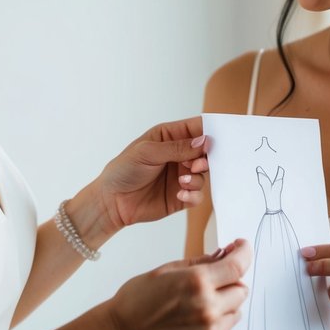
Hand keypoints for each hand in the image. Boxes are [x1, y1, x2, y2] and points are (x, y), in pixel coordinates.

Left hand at [91, 118, 208, 235]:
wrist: (111, 201)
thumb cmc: (123, 170)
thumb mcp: (147, 152)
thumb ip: (176, 148)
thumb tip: (203, 142)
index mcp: (170, 137)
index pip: (196, 128)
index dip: (210, 130)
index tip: (218, 138)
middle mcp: (178, 155)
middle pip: (206, 152)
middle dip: (206, 158)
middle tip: (197, 164)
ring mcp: (181, 176)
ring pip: (204, 174)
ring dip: (197, 178)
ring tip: (182, 180)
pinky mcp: (181, 196)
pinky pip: (198, 195)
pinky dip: (193, 194)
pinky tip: (181, 194)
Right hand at [108, 239, 251, 329]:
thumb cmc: (138, 298)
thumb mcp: (168, 269)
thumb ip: (201, 261)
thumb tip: (223, 254)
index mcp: (196, 282)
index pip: (237, 266)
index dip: (244, 252)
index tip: (242, 247)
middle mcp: (207, 307)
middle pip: (241, 288)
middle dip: (232, 278)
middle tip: (216, 276)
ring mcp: (208, 329)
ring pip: (237, 309)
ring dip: (227, 300)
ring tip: (203, 298)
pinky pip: (227, 326)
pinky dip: (221, 317)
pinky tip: (200, 313)